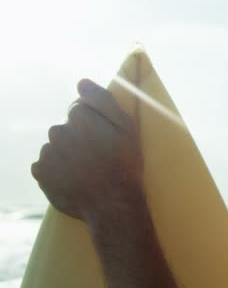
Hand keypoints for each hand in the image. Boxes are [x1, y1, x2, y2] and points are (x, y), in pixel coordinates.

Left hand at [32, 79, 142, 220]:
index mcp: (79, 118)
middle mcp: (57, 132)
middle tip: (98, 158)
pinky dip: (57, 171)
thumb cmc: (125, 165)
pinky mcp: (40, 173)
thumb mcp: (127, 128)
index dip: (95, 125)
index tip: (106, 141)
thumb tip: (81, 83)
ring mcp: (47, 154)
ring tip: (87, 171)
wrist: (113, 205)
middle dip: (79, 139)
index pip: (80, 111)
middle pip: (66, 129)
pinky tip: (74, 180)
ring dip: (68, 155)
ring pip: (56, 147)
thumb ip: (103, 101)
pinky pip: (45, 166)